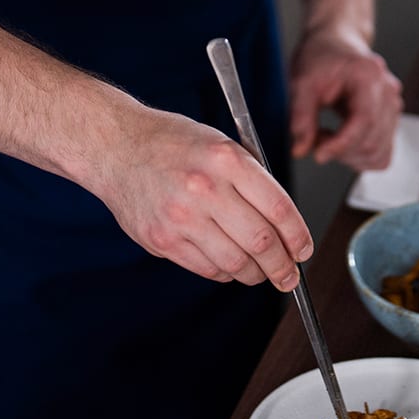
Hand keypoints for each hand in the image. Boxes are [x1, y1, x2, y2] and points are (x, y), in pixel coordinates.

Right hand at [82, 105, 312, 289]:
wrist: (115, 147)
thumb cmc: (171, 143)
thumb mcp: (220, 143)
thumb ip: (252, 178)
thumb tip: (285, 223)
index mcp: (226, 159)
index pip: (278, 208)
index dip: (298, 236)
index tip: (303, 249)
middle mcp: (204, 188)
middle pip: (261, 242)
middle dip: (283, 266)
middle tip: (289, 275)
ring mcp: (180, 217)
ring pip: (236, 262)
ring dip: (256, 275)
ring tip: (261, 273)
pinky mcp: (161, 240)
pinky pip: (206, 269)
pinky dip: (226, 273)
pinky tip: (230, 266)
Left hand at [288, 24, 401, 168]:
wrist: (334, 44)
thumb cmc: (321, 57)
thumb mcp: (301, 82)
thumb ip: (301, 116)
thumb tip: (300, 149)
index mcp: (369, 76)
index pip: (365, 121)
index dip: (342, 144)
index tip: (318, 154)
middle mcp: (388, 92)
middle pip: (373, 141)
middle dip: (341, 151)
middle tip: (315, 139)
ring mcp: (393, 107)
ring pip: (379, 153)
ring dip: (349, 157)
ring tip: (326, 138)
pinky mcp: (390, 121)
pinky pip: (382, 153)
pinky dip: (360, 157)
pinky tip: (342, 143)